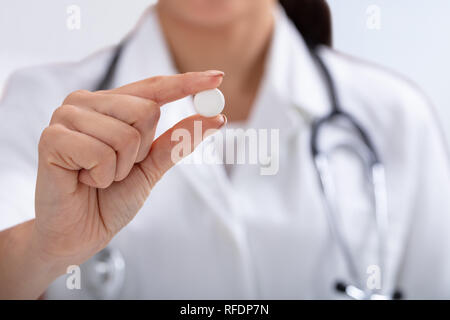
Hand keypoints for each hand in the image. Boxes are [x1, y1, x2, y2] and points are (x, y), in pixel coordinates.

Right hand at [33, 71, 225, 271]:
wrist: (78, 234)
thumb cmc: (111, 198)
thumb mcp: (152, 168)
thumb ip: (177, 141)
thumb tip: (216, 117)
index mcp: (110, 105)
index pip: (154, 87)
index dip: (186, 82)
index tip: (218, 77)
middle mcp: (87, 103)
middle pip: (146, 110)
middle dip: (141, 151)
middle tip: (117, 169)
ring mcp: (66, 117)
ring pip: (126, 134)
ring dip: (120, 168)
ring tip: (97, 176)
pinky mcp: (51, 138)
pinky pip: (101, 153)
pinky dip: (101, 176)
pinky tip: (83, 180)